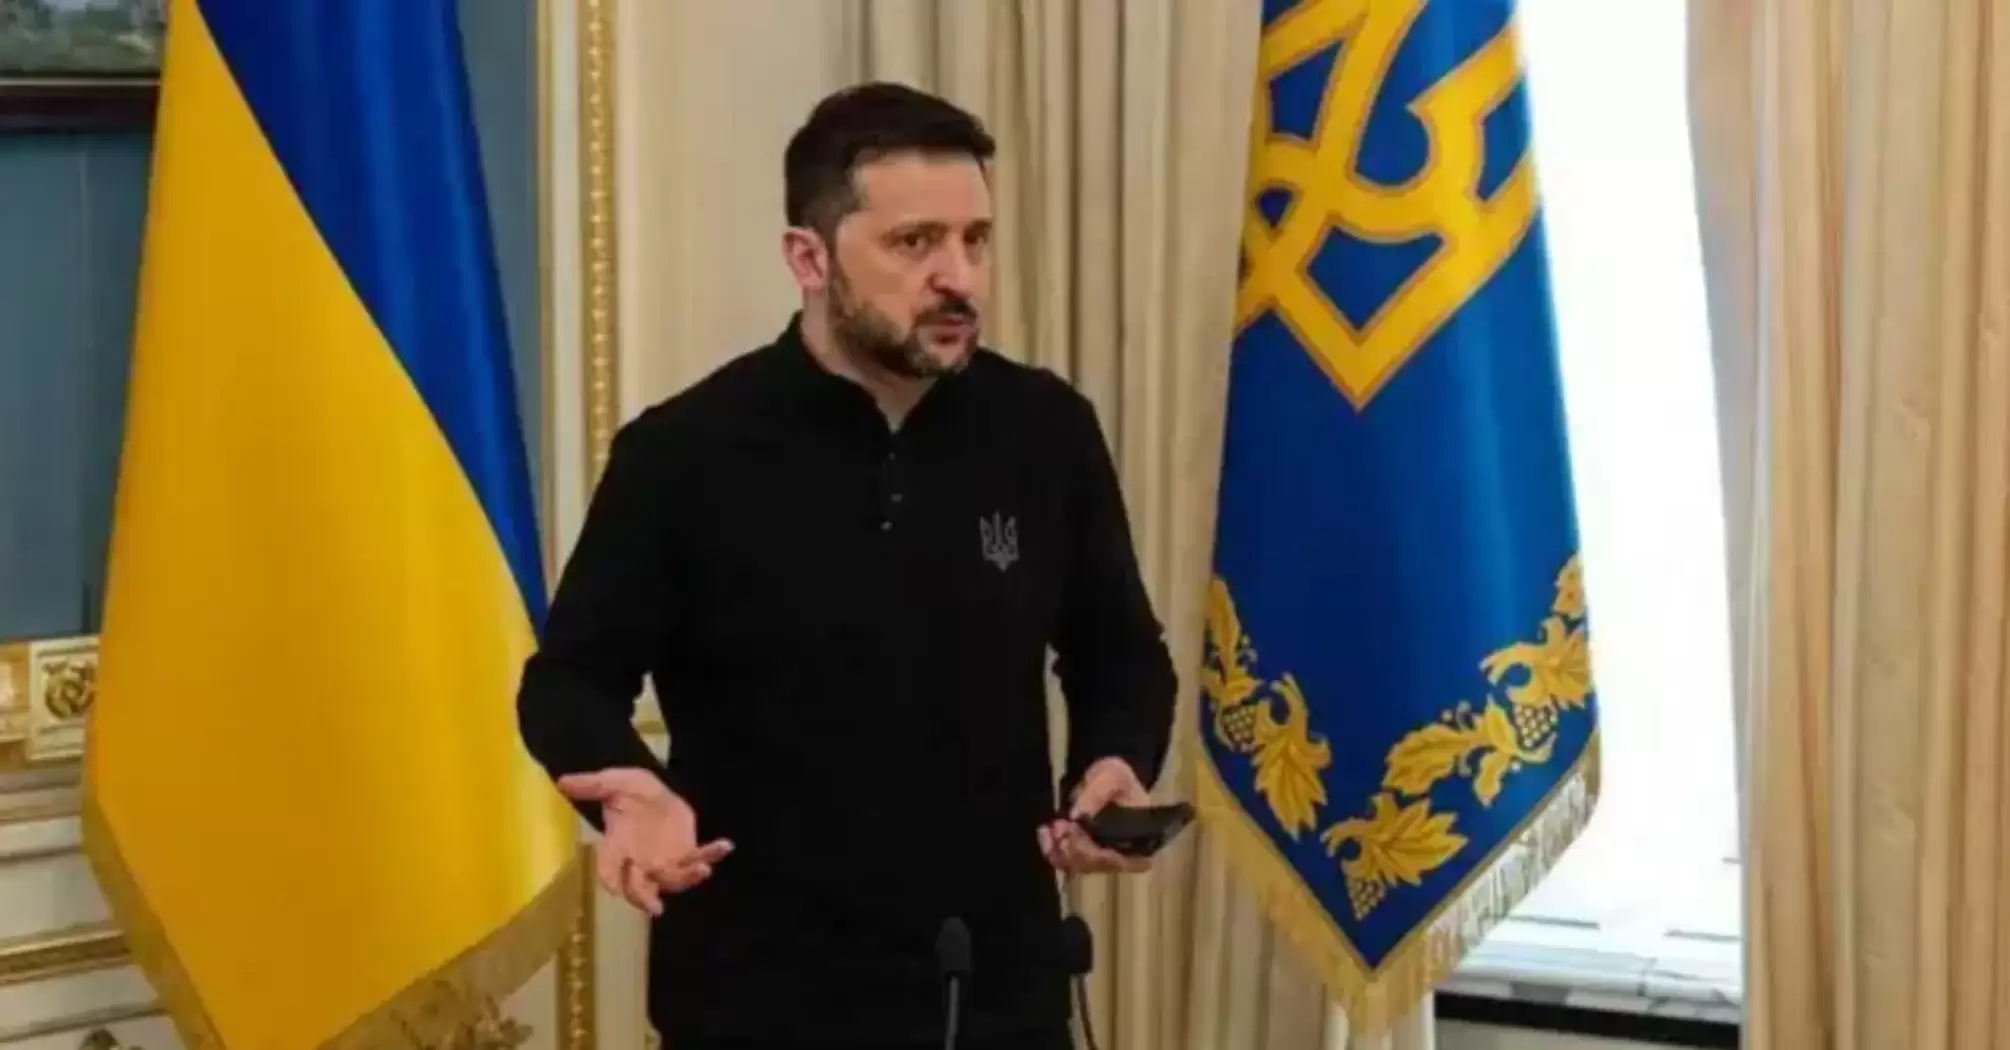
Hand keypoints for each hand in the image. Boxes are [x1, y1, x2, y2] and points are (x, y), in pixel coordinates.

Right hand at [557, 768, 732, 916]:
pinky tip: (725, 846)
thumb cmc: (627, 790)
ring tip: (702, 871)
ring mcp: (664, 861)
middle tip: (655, 908)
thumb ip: (591, 785)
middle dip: (646, 898)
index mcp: (617, 848)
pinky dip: (712, 854)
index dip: (611, 882)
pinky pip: (699, 858)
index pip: (610, 871)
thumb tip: (562, 782)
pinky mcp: (685, 853)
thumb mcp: (611, 782)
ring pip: (674, 880)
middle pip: (640, 888)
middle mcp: (640, 862)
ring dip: (688, 879)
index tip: (615, 891)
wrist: (650, 792)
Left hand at [1038, 757, 1152, 874]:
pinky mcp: (1087, 856)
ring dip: (1059, 849)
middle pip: (1094, 865)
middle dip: (1072, 847)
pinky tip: (1045, 832)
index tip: (1074, 834)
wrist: (1107, 776)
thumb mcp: (1112, 776)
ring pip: (1078, 867)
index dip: (1093, 854)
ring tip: (1051, 826)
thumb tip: (1077, 816)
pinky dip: (1053, 850)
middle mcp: (1126, 858)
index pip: (1118, 860)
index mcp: (1141, 842)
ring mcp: (1104, 859)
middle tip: (1059, 824)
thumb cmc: (1118, 777)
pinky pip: (1067, 862)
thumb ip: (1097, 793)